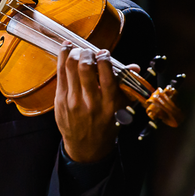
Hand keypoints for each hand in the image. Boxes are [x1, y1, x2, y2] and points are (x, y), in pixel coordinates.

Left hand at [56, 46, 131, 163]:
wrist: (86, 147)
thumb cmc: (105, 126)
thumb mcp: (120, 109)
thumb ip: (126, 86)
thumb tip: (134, 67)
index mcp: (109, 103)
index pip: (106, 73)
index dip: (104, 57)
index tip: (104, 53)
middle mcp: (90, 101)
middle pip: (85, 67)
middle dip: (87, 53)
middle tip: (89, 52)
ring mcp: (73, 100)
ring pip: (70, 67)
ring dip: (74, 53)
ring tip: (78, 50)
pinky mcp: (60, 99)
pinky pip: (60, 73)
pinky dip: (62, 57)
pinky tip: (66, 48)